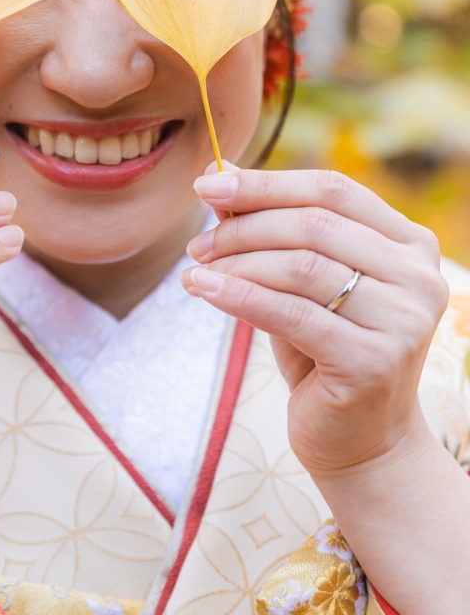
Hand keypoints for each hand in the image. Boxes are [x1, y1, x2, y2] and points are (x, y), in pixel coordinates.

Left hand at [183, 165, 448, 477]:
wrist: (359, 441)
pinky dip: (240, 297)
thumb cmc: (324, 349)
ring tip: (196, 270)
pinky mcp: (374, 362)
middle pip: (314, 224)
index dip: (266, 183)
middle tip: (197, 242)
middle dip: (244, 227)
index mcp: (408, 242)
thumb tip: (216, 173)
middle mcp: (418, 276)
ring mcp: (402, 320)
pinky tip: (204, 290)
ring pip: (302, 266)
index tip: (208, 186)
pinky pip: (292, 315)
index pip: (332, 190)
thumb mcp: (297, 280)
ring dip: (237, 262)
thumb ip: (267, 226)